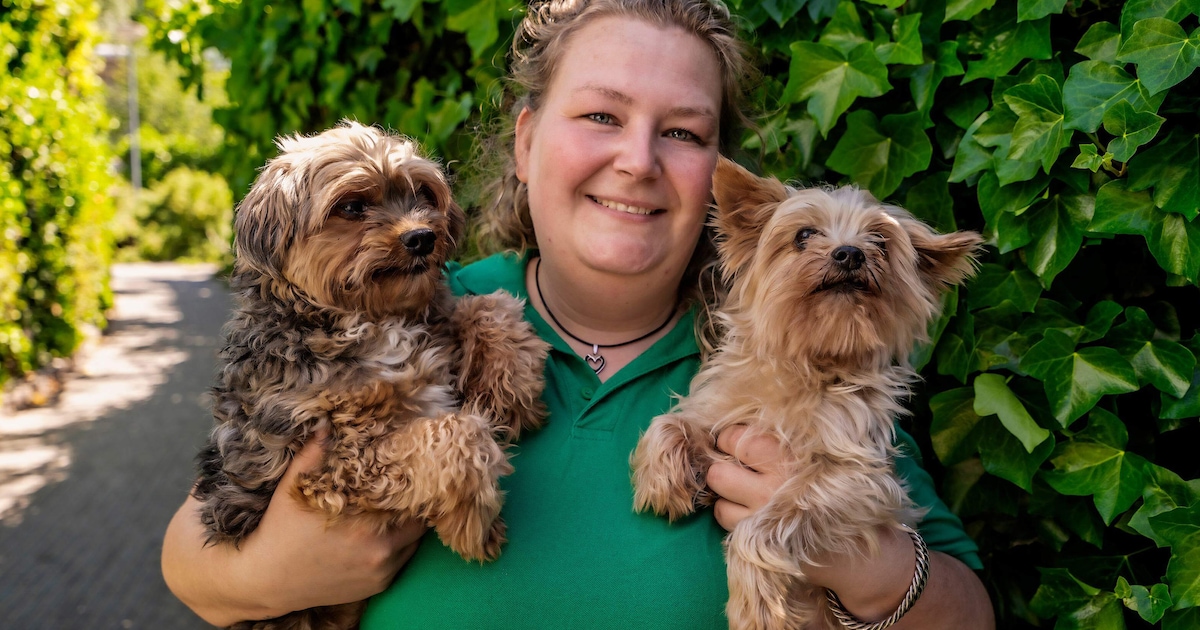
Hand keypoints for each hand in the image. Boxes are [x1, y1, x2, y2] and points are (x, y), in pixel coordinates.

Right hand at [162, 432, 426, 625]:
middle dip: (415, 503)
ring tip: (400, 507)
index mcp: (365, 525)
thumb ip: (315, 452)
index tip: (415, 467)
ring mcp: (380, 572)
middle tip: (409, 486)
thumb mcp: (293, 487)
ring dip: (409, 525)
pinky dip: (400, 547)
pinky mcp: (377, 586)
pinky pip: (403, 561)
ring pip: (414, 542)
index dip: (415, 481)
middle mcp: (379, 552)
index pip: (411, 498)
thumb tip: (328, 422)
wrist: (265, 582)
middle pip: (419, 521)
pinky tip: (386, 532)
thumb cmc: (280, 531)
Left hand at [706, 425, 994, 628]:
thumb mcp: (830, 456)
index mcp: (796, 454)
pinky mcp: (759, 537)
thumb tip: (741, 419)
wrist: (865, 552)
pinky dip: (730, 512)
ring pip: (718, 491)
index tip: (738, 442)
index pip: (737, 437)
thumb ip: (792, 437)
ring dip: (724, 490)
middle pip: (720, 466)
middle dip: (721, 462)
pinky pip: (724, 516)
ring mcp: (766, 511)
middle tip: (735, 464)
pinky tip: (749, 511)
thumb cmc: (844, 492)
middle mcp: (778, 481)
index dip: (731, 438)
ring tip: (743, 489)